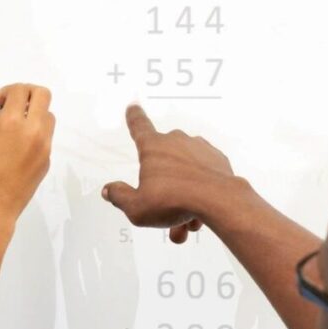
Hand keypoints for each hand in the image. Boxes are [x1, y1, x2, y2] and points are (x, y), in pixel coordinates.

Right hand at [0, 83, 55, 243]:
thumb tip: (0, 119)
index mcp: (12, 124)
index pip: (19, 90)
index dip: (6, 92)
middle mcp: (33, 132)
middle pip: (42, 95)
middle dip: (26, 94)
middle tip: (12, 105)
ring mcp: (44, 147)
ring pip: (48, 117)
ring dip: (33, 114)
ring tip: (15, 128)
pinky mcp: (47, 162)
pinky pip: (45, 138)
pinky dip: (34, 135)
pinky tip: (17, 149)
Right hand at [102, 104, 238, 244]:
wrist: (218, 201)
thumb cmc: (174, 200)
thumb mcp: (136, 207)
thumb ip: (120, 197)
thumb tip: (109, 190)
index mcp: (153, 147)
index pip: (139, 127)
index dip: (134, 117)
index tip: (133, 107)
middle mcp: (176, 141)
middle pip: (164, 163)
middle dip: (163, 187)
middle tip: (164, 211)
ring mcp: (200, 148)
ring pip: (185, 173)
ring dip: (182, 195)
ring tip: (185, 221)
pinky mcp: (218, 160)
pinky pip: (203, 176)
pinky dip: (200, 193)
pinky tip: (200, 213)